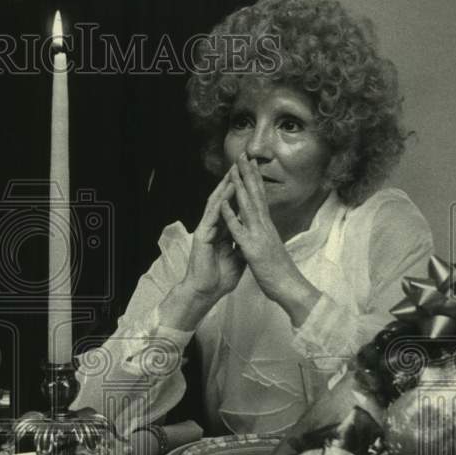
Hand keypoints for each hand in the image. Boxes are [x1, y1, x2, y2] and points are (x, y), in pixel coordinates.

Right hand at [182, 170, 244, 300]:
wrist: (206, 291)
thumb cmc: (219, 278)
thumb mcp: (238, 258)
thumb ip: (243, 244)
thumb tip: (253, 237)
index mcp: (223, 232)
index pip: (234, 207)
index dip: (242, 191)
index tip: (252, 176)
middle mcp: (214, 227)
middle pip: (224, 199)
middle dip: (233, 180)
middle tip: (242, 162)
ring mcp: (206, 229)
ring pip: (217, 202)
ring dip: (226, 185)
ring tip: (235, 169)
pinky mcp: (202, 234)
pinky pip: (212, 214)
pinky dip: (221, 201)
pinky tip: (227, 189)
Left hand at [220, 155, 320, 323]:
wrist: (290, 288)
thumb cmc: (280, 271)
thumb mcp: (271, 248)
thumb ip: (266, 236)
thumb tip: (264, 228)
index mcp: (267, 226)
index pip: (260, 198)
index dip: (254, 180)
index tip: (249, 164)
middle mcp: (265, 226)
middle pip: (255, 195)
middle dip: (248, 174)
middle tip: (242, 155)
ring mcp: (259, 236)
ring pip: (248, 206)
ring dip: (239, 187)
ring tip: (233, 169)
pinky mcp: (252, 249)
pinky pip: (239, 230)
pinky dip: (231, 216)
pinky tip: (223, 203)